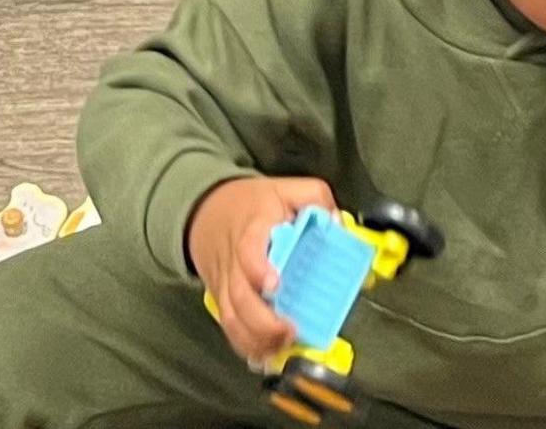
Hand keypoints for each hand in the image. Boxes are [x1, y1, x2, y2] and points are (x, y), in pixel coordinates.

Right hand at [185, 172, 337, 369]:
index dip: (258, 269)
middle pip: (240, 298)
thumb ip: (316, 199)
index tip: (275, 284)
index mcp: (252, 231)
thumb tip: (337, 225)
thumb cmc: (253, 205)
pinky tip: (265, 355)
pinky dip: (246, 346)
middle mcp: (235, 263)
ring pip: (233, 319)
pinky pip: (230, 329)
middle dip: (264, 321)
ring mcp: (227, 286)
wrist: (208, 212)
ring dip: (257, 339)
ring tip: (282, 346)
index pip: (248, 250)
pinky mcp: (224, 301)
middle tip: (290, 329)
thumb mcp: (287, 189)